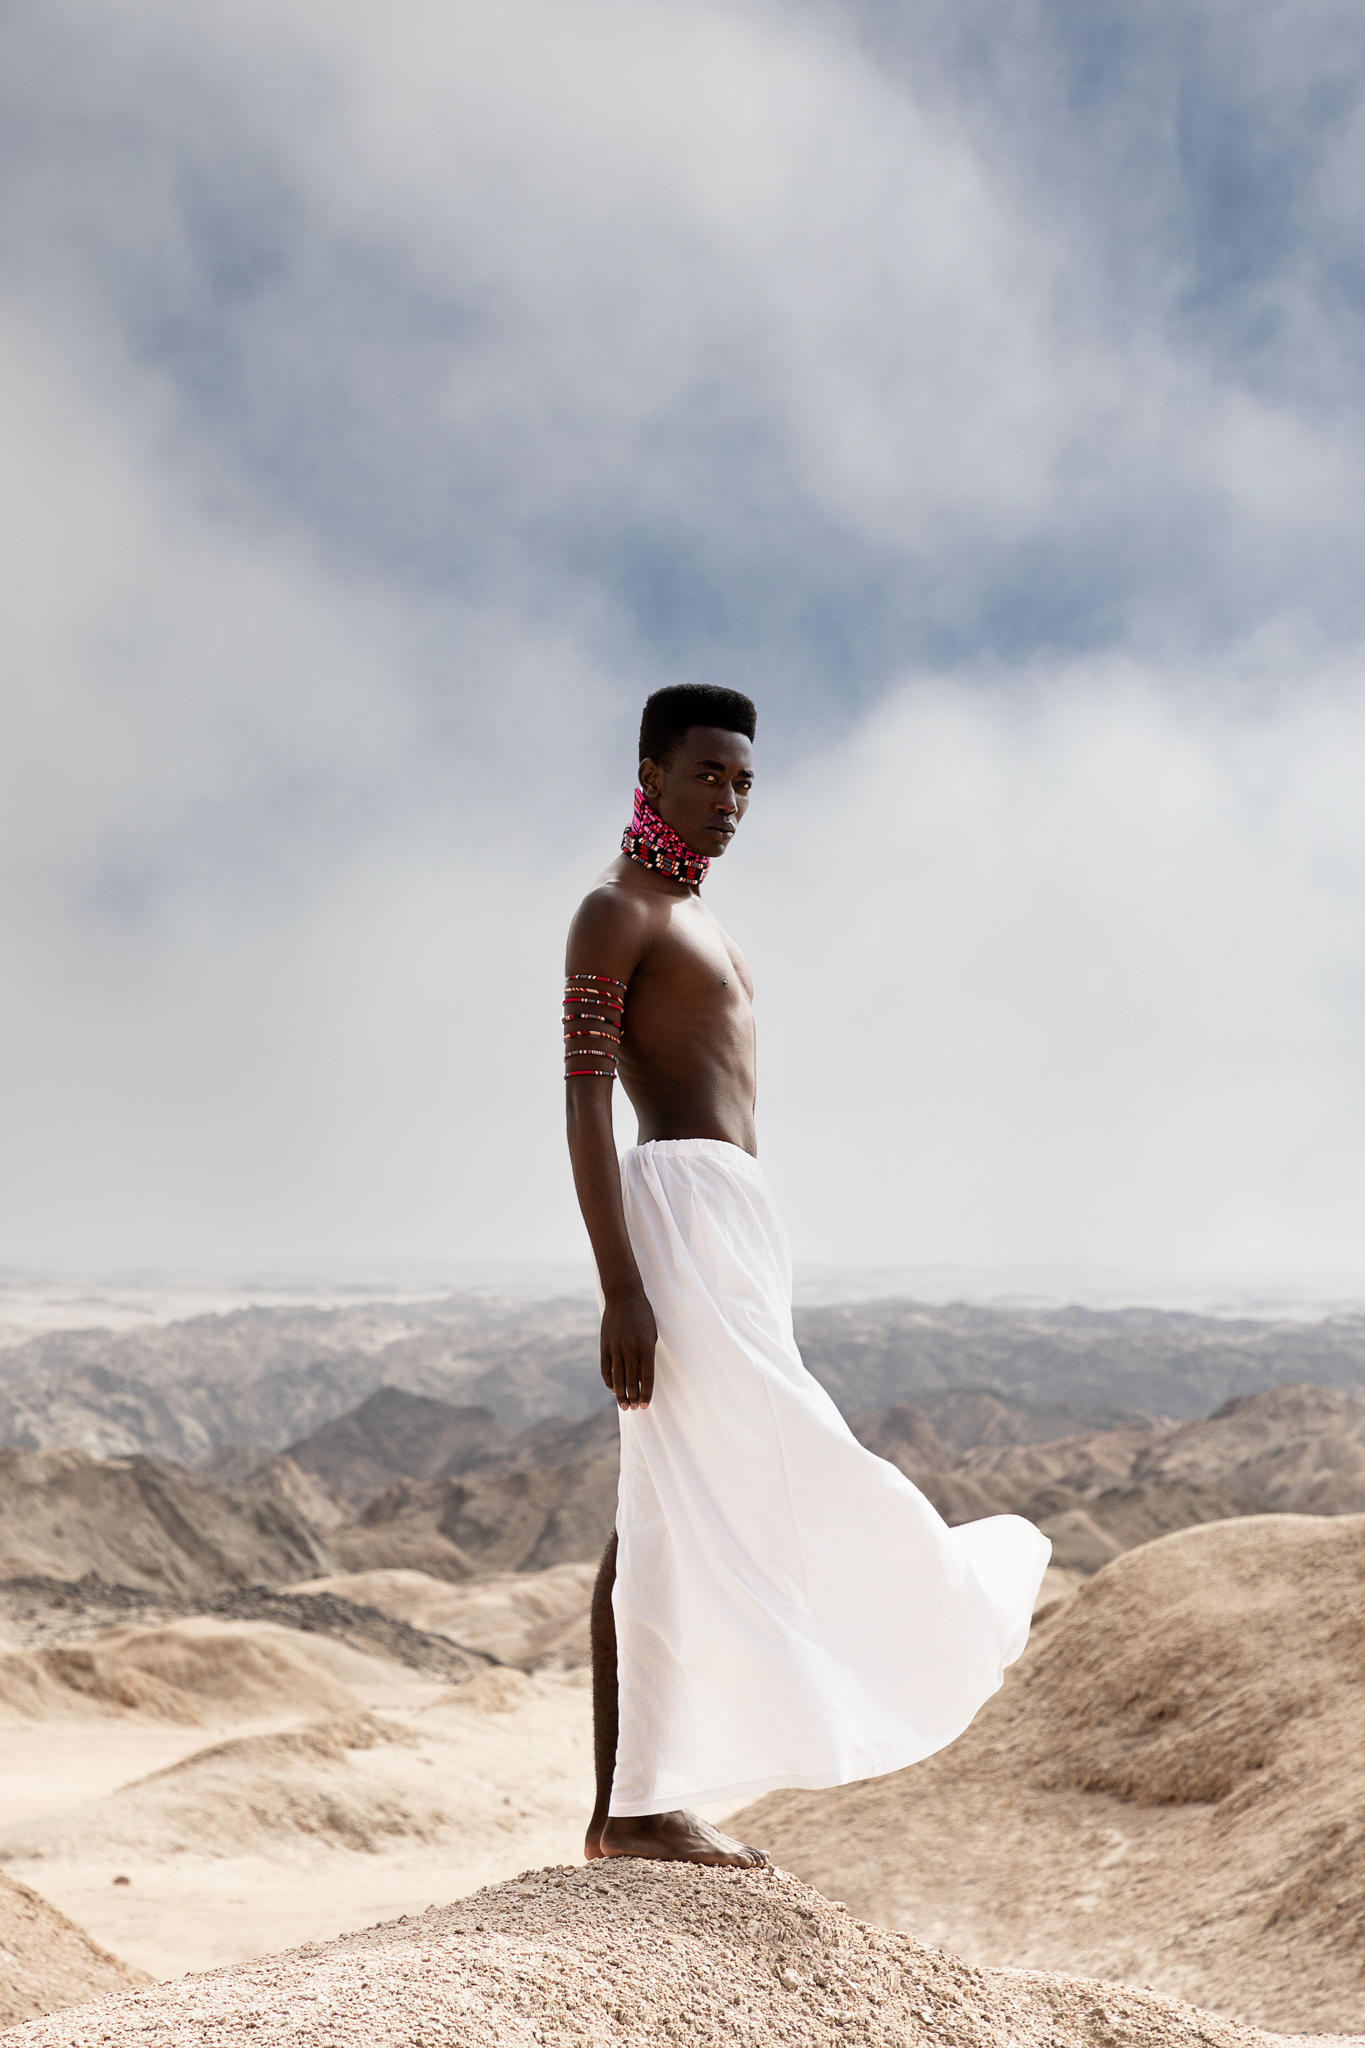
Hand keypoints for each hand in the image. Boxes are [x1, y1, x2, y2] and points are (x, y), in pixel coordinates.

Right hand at [600, 1288, 656, 1409]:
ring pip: (618, 1378)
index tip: (645, 1405)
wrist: (624, 1296)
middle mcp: (631, 1349)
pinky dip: (609, 1381)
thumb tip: (642, 1378)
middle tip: (633, 1408)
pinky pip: (606, 1369)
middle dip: (633, 1398)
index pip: (647, 1378)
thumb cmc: (643, 1316)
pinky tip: (613, 1389)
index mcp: (646, 1347)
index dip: (646, 1394)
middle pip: (632, 1381)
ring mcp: (616, 1348)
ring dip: (620, 1394)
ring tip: (623, 1405)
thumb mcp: (651, 1334)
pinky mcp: (604, 1346)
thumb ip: (647, 1355)